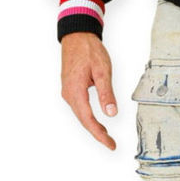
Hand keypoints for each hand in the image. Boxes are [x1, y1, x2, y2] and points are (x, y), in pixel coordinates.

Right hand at [60, 31, 117, 149]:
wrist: (77, 36)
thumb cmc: (89, 50)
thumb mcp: (102, 70)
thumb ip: (106, 93)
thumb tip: (111, 113)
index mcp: (75, 91)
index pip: (88, 120)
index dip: (99, 134)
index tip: (110, 144)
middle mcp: (68, 94)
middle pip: (83, 120)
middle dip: (97, 133)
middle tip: (111, 144)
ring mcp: (67, 92)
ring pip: (80, 114)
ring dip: (92, 126)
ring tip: (106, 135)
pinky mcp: (70, 88)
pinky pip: (79, 107)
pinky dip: (88, 116)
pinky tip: (97, 119)